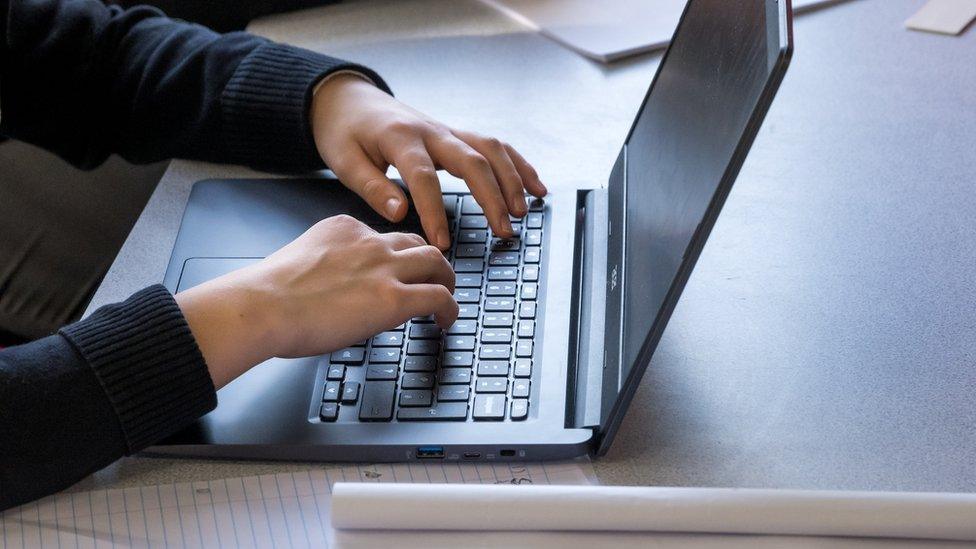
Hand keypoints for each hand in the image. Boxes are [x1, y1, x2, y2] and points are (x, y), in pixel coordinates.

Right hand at [175, 215, 457, 387]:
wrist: (262, 305)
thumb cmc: (268, 295)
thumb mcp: (301, 262)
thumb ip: (326, 267)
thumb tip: (335, 290)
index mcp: (343, 228)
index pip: (381, 236)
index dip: (393, 255)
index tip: (393, 271)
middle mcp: (369, 242)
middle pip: (415, 241)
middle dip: (428, 260)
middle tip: (434, 278)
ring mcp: (384, 268)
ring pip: (436, 261)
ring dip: (446, 279)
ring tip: (447, 297)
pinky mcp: (394, 299)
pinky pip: (439, 297)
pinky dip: (450, 308)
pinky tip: (446, 321)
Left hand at [310, 74, 546, 249]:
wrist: (349, 99)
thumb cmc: (344, 132)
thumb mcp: (344, 161)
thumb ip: (372, 187)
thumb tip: (401, 213)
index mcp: (400, 138)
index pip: (423, 178)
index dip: (434, 212)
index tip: (441, 244)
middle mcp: (430, 131)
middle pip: (471, 161)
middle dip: (491, 197)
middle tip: (503, 231)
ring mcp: (447, 131)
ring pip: (491, 150)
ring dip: (512, 180)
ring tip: (523, 212)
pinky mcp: (455, 135)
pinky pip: (495, 147)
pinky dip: (518, 165)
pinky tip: (535, 187)